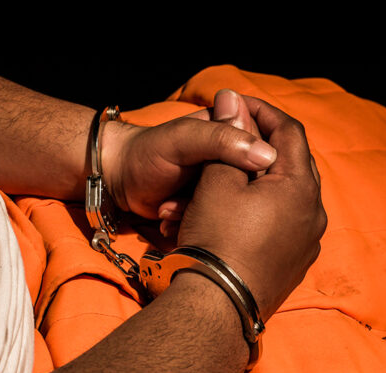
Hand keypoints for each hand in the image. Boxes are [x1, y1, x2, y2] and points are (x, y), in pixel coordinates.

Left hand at [100, 91, 275, 219]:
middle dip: (222, 198)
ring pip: (233, 208)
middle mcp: (232, 161)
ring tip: (172, 207)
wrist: (117, 179)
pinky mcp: (208, 210)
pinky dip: (193, 225)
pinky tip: (170, 219)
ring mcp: (220, 187)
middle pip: (252, 186)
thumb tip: (268, 155)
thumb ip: (222, 140)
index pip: (266, 151)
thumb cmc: (148, 152)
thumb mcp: (185, 139)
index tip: (234, 181)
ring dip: (201, 214)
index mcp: (234, 134)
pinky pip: (215, 223)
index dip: (258, 169)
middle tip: (190, 197)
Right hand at [176, 94, 326, 319]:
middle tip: (234, 134)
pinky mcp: (297, 263)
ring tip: (231, 175)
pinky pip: (287, 223)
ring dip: (263, 179)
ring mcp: (309, 242)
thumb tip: (232, 99)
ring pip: (290, 195)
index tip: (235, 103)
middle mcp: (315, 213)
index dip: (261, 111)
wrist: (218, 306)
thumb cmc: (216, 239)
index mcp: (301, 187)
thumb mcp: (217, 181)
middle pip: (295, 162)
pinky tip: (240, 210)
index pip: (290, 131)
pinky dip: (266, 208)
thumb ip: (230, 136)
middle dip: (263, 144)